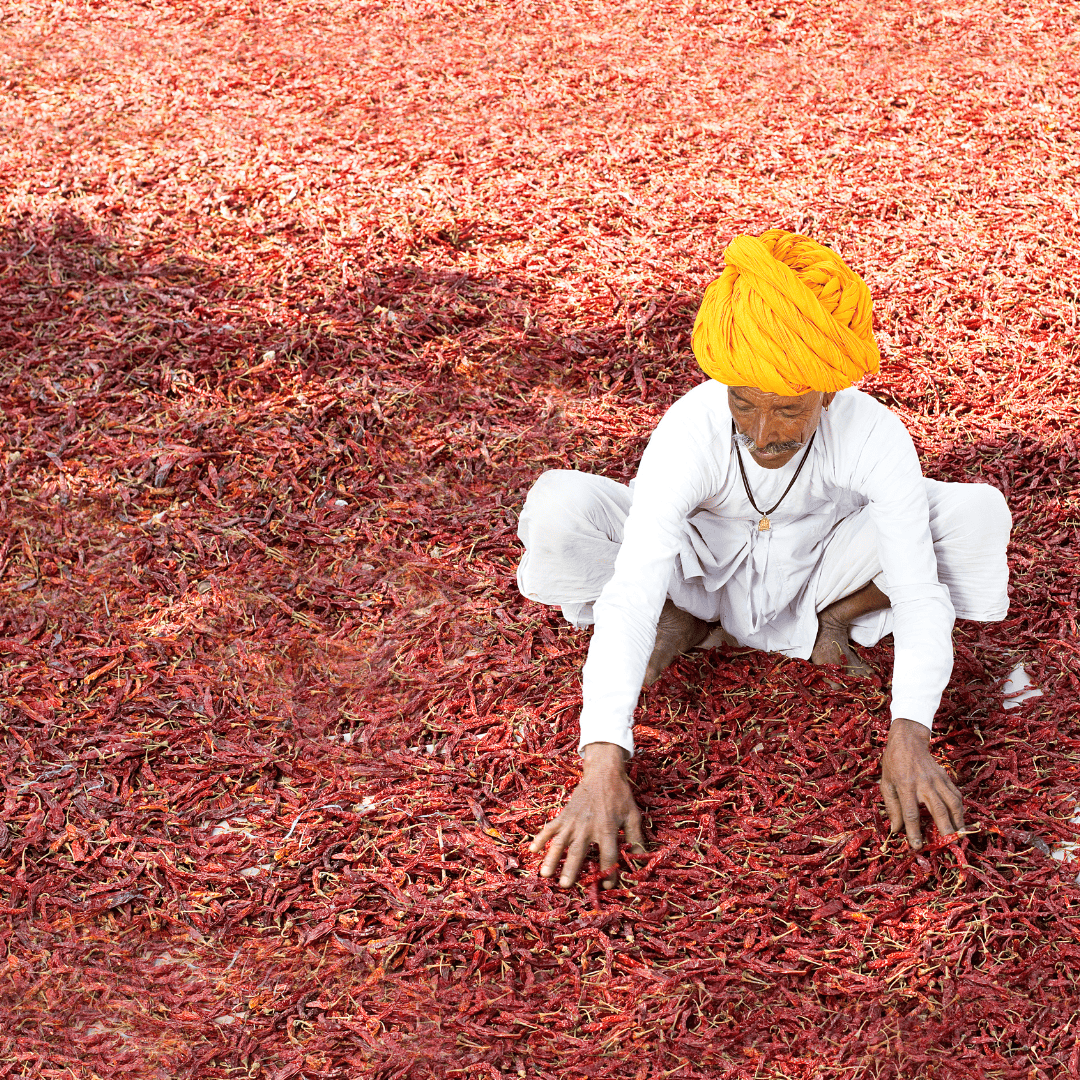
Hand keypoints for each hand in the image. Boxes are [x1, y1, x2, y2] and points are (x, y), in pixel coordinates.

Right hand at [529, 742, 645, 887]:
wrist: (603, 773)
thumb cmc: (620, 796)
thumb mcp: (633, 816)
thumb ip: (636, 838)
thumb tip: (640, 859)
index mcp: (607, 828)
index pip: (608, 855)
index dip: (608, 872)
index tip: (606, 887)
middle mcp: (588, 826)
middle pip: (578, 851)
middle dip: (571, 869)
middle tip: (565, 886)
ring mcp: (573, 821)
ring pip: (560, 842)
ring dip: (552, 858)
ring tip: (545, 874)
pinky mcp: (564, 815)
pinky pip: (550, 828)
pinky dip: (541, 838)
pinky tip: (532, 850)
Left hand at [880, 718, 964, 849]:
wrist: (908, 742)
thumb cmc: (893, 764)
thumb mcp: (885, 784)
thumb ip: (892, 807)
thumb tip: (896, 830)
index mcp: (905, 786)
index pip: (911, 813)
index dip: (914, 832)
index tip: (918, 846)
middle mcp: (923, 784)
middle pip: (938, 810)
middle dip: (945, 829)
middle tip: (949, 844)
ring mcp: (937, 780)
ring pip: (953, 803)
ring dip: (958, 821)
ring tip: (960, 835)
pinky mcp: (946, 777)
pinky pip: (957, 795)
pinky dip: (961, 809)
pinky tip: (960, 819)